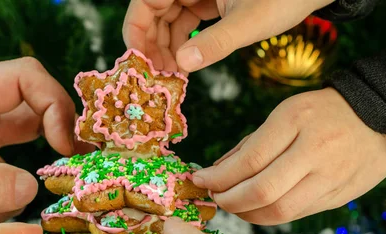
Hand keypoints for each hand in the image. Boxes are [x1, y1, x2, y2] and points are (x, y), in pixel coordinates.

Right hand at [123, 0, 333, 72]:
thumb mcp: (249, 23)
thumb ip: (215, 44)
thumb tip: (182, 66)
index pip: (146, 0)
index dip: (136, 30)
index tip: (137, 60)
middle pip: (154, 10)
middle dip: (152, 43)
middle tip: (157, 75)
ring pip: (168, 17)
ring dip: (166, 46)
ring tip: (171, 75)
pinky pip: (186, 19)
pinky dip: (183, 41)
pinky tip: (186, 63)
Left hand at [192, 88, 385, 224]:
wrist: (382, 117)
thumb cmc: (323, 113)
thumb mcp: (285, 114)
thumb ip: (250, 145)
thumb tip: (216, 172)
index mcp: (295, 122)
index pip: (249, 161)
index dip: (218, 177)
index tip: (200, 179)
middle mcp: (314, 151)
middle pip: (261, 192)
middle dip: (228, 200)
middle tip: (214, 196)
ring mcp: (329, 178)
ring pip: (278, 212)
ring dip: (246, 214)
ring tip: (232, 204)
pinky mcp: (337, 197)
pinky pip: (295, 214)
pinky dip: (268, 215)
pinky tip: (256, 208)